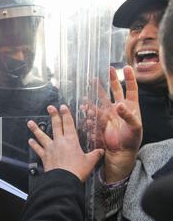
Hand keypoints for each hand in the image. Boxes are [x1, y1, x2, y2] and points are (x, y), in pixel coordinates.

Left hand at [28, 105, 103, 181]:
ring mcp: (50, 149)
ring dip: (35, 129)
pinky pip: (37, 149)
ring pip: (42, 136)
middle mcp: (59, 142)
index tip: (62, 107)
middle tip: (49, 108)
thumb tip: (100, 152)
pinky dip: (33, 144)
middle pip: (55, 126)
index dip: (65, 114)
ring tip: (30, 123)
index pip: (68, 124)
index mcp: (71, 141)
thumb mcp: (89, 162)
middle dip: (53, 115)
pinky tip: (30, 141)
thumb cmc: (76, 171)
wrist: (63, 180)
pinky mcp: (44, 156)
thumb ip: (95, 155)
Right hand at [83, 66, 141, 182]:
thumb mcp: (135, 127)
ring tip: (88, 88)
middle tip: (106, 70)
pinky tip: (85, 109)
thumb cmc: (132, 140)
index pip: (131, 89)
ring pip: (101, 100)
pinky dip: (89, 111)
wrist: (120, 152)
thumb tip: (119, 104)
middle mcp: (119, 108)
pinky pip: (94, 113)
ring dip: (95, 95)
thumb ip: (128, 115)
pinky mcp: (101, 122)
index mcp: (131, 107)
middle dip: (110, 80)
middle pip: (114, 90)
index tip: (126, 67)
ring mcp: (109, 114)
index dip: (129, 78)